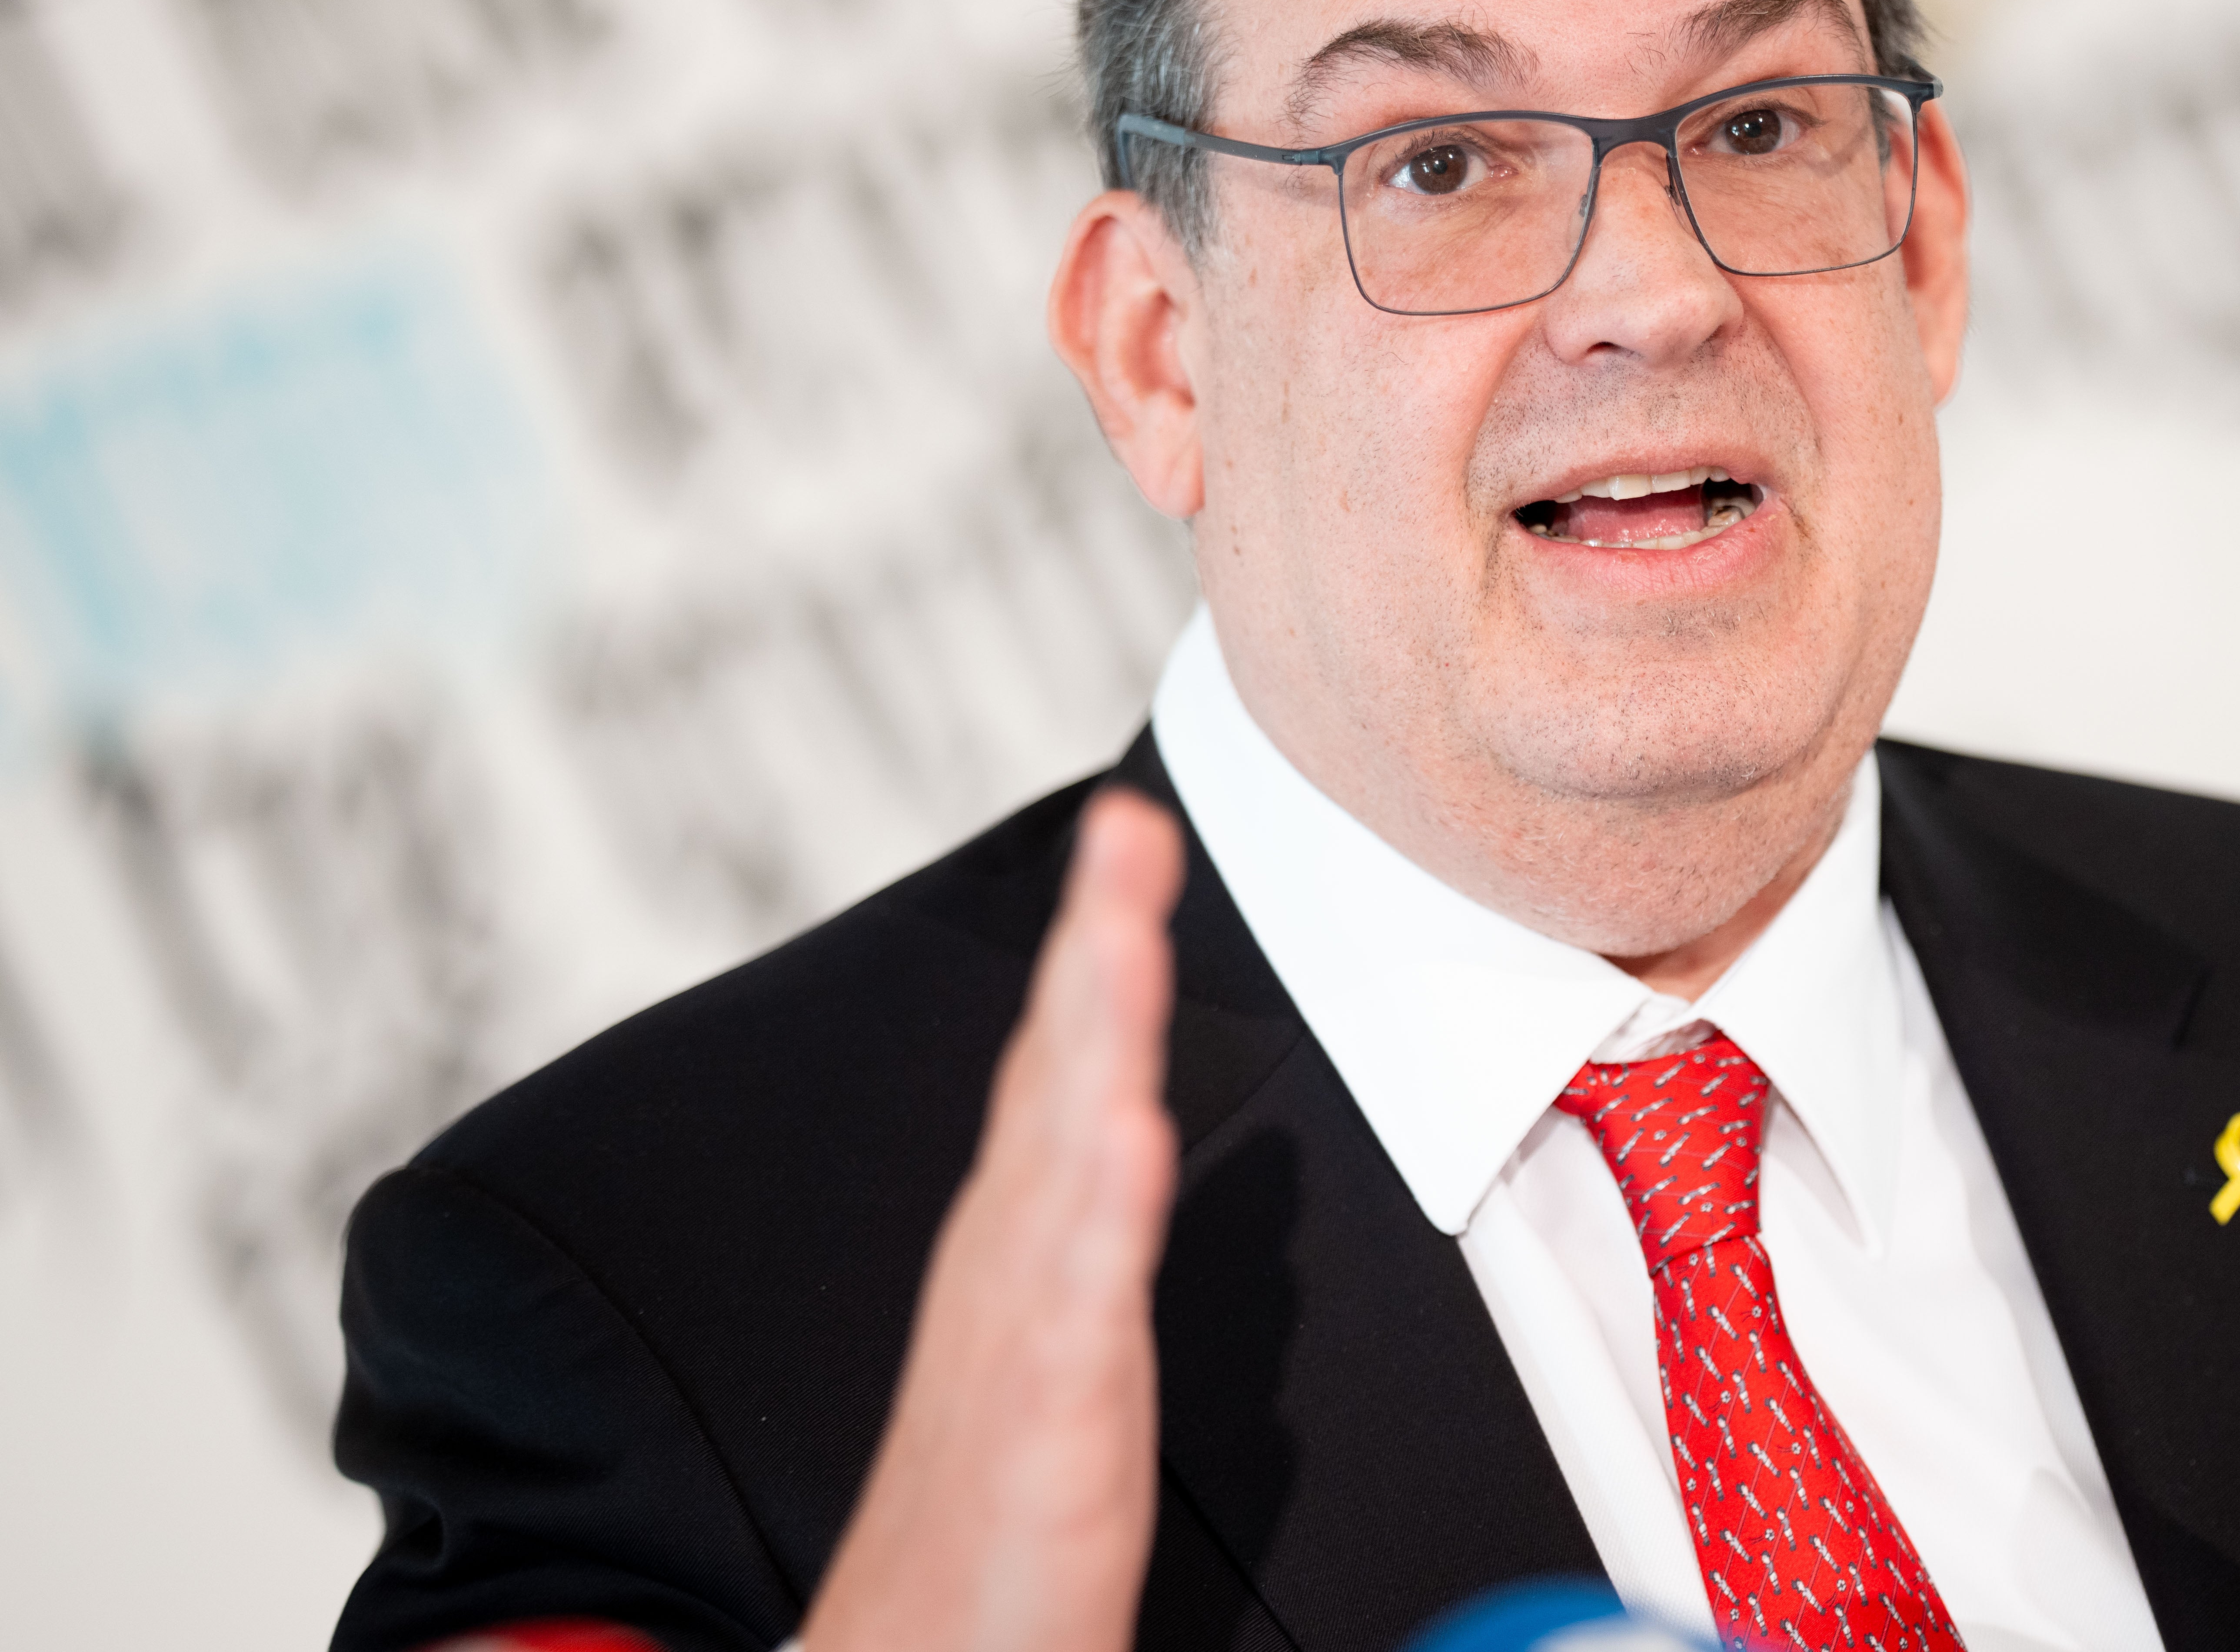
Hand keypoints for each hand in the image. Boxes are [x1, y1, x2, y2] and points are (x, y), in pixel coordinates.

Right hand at [804, 791, 1182, 1651]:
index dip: (1097, 945)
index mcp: (1026, 1246)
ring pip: (1067, 1168)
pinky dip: (1100, 1224)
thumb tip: (1130, 1132)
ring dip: (1097, 1047)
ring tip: (1124, 938)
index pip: (1067, 1066)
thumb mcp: (1067, 1350)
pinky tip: (1126, 1140)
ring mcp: (1027, 1348)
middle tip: (1124, 829)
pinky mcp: (1048, 1438)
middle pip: (1058, 1081)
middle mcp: (1013, 1272)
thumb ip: (1098, 1235)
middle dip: (1093, 948)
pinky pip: (1079, 1318)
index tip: (1127, 831)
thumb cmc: (999, 1520)